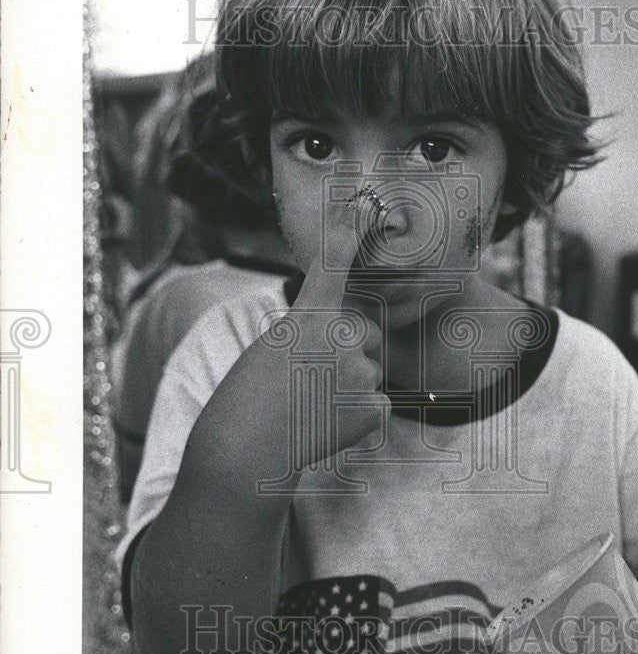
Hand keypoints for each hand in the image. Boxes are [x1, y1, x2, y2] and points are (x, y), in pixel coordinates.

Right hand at [265, 196, 388, 466]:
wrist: (244, 450)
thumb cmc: (248, 396)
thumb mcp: (276, 344)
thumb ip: (316, 330)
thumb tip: (356, 341)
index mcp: (311, 314)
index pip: (335, 263)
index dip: (351, 230)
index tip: (367, 203)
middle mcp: (344, 336)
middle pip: (363, 333)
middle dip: (346, 350)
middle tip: (305, 378)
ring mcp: (364, 373)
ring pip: (368, 369)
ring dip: (347, 384)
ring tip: (309, 404)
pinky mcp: (376, 408)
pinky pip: (377, 402)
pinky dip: (357, 415)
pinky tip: (326, 424)